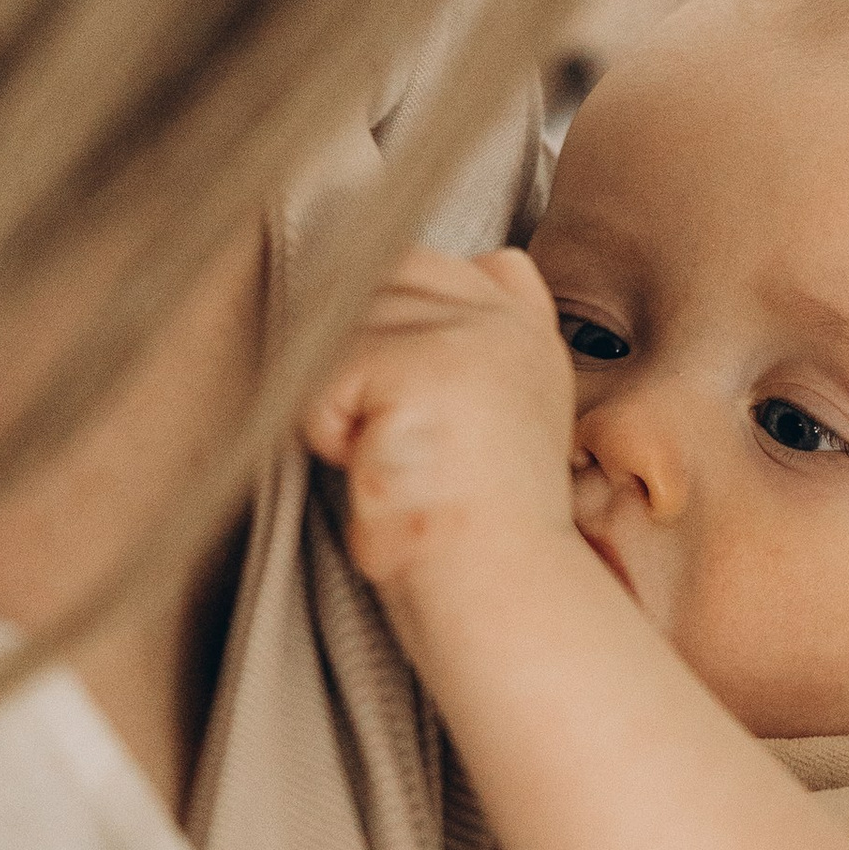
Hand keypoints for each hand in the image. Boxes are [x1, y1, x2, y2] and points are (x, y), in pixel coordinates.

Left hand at [301, 245, 575, 604]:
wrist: (499, 585)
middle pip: (380, 284)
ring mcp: (466, 334)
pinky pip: (322, 378)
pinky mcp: (419, 361)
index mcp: (526, 332)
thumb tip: (469, 271)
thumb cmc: (481, 525)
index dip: (409, 316)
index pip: (451, 264)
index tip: (420, 398)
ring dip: (345, 401)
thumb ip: (482, 340)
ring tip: (398, 458)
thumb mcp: (501, 415)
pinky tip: (384, 468)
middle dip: (364, 359)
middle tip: (404, 439)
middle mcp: (503, 320)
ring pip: (342, 329)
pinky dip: (330, 434)